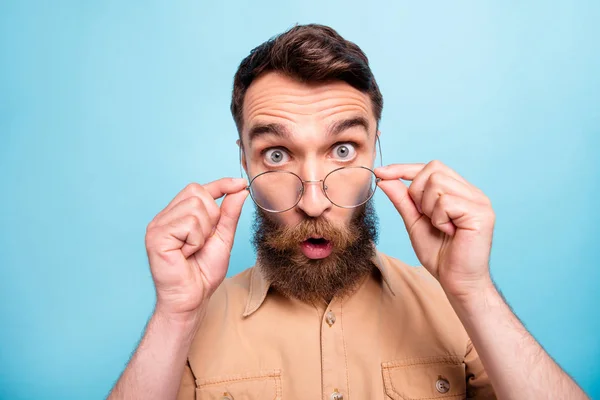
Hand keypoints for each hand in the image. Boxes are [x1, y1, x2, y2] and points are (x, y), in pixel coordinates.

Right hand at [145, 178, 248, 320]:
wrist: (191, 298)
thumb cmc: (203, 272)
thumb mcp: (223, 238)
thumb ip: (229, 214)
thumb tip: (239, 190)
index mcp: (178, 215)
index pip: (198, 189)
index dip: (220, 184)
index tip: (240, 184)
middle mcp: (165, 216)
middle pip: (197, 193)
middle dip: (212, 217)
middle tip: (203, 240)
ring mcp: (158, 225)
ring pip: (195, 208)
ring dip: (203, 232)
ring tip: (193, 249)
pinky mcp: (156, 236)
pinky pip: (188, 224)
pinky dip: (195, 240)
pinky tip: (186, 254)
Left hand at [375, 161, 494, 298]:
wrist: (457, 281)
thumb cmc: (440, 255)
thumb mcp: (414, 222)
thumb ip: (402, 200)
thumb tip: (385, 178)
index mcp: (458, 191)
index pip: (430, 167)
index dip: (404, 168)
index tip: (380, 172)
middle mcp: (471, 192)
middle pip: (433, 170)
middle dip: (418, 193)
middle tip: (426, 217)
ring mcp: (479, 201)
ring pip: (438, 183)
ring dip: (429, 208)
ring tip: (440, 227)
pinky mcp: (481, 213)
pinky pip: (446, 202)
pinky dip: (439, 218)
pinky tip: (449, 232)